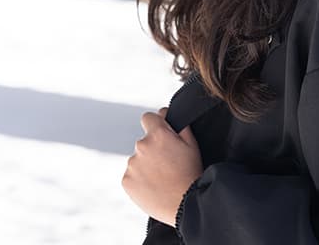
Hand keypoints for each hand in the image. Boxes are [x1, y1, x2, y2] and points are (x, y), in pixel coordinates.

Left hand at [122, 107, 203, 226]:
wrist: (185, 205)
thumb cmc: (191, 173)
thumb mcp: (192, 144)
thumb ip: (178, 124)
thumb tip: (166, 113)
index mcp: (157, 134)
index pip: (147, 117)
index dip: (155, 124)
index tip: (161, 133)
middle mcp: (141, 146)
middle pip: (144, 141)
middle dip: (153, 148)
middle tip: (167, 163)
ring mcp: (132, 164)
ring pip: (137, 159)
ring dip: (146, 164)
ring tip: (161, 177)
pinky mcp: (126, 180)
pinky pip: (131, 175)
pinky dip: (139, 179)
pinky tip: (153, 186)